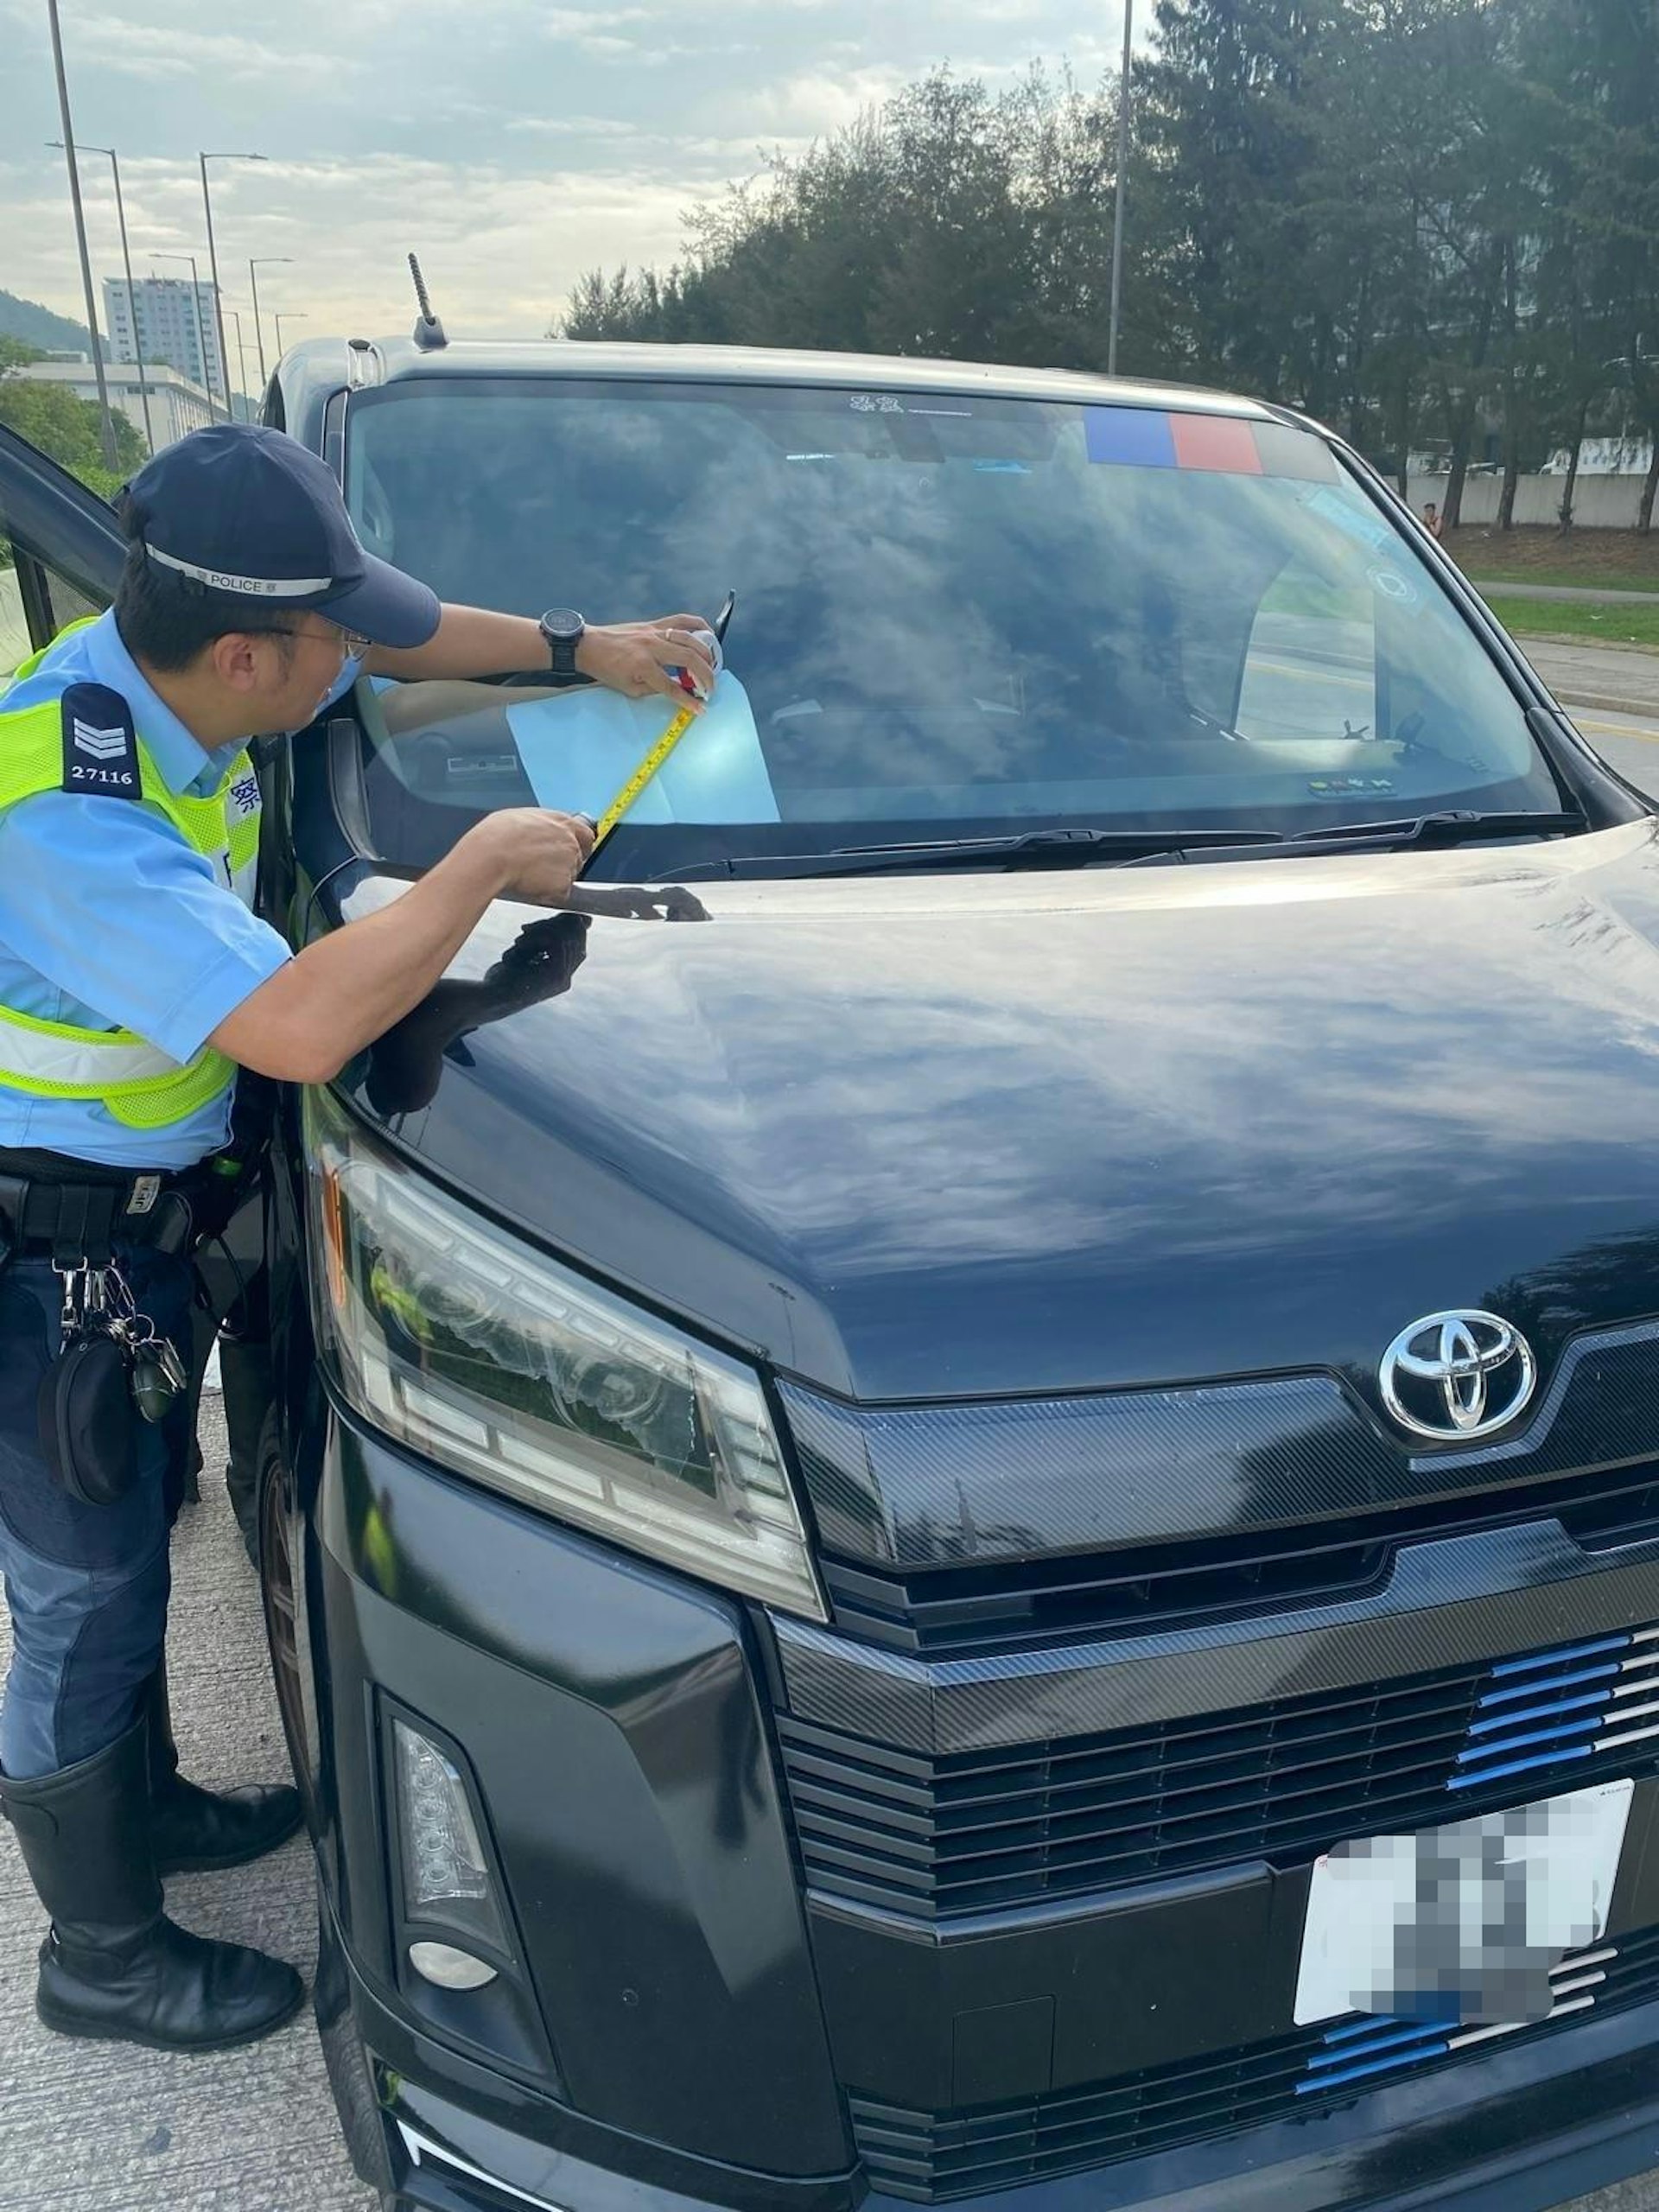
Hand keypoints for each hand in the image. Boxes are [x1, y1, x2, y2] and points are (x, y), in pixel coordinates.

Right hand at [463, 808, 595, 904]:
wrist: (491, 856)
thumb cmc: (497, 836)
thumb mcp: (519, 818)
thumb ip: (538, 827)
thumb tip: (535, 831)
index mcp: (561, 822)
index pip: (585, 835)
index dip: (580, 846)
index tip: (575, 852)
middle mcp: (570, 842)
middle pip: (577, 860)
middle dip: (562, 867)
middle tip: (541, 869)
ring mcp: (569, 864)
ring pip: (568, 878)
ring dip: (553, 880)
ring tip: (529, 876)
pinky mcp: (563, 884)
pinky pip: (559, 894)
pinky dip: (548, 895)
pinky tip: (530, 886)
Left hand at [575, 615, 715, 706]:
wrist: (589, 646)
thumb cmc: (607, 670)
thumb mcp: (629, 689)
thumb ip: (656, 689)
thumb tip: (679, 690)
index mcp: (643, 666)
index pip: (673, 687)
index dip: (689, 700)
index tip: (701, 709)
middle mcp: (652, 647)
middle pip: (689, 659)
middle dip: (705, 675)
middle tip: (710, 688)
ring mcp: (654, 632)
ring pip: (689, 639)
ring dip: (705, 653)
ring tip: (712, 666)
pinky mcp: (654, 624)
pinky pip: (681, 620)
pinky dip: (697, 625)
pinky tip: (708, 634)